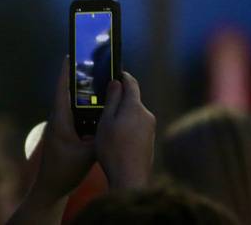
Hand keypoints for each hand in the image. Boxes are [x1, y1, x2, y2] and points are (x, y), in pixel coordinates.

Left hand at [30, 57, 95, 203]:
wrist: (52, 187)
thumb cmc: (65, 170)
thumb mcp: (87, 154)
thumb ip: (99, 137)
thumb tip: (112, 121)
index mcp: (60, 120)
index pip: (62, 91)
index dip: (66, 73)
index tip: (70, 55)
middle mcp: (58, 119)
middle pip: (68, 93)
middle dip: (79, 78)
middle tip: (91, 62)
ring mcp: (61, 126)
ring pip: (73, 104)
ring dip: (83, 92)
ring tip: (98, 78)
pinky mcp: (65, 133)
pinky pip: (76, 115)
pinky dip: (86, 108)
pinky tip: (99, 105)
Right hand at [95, 72, 155, 189]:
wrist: (130, 178)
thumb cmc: (113, 149)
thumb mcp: (106, 121)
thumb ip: (112, 100)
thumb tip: (116, 82)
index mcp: (135, 107)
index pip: (131, 83)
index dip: (122, 75)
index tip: (112, 72)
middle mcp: (146, 115)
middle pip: (132, 99)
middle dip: (119, 97)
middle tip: (100, 100)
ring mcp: (150, 128)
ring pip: (133, 113)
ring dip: (121, 113)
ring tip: (104, 121)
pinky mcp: (149, 140)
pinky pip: (136, 125)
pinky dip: (126, 125)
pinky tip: (114, 136)